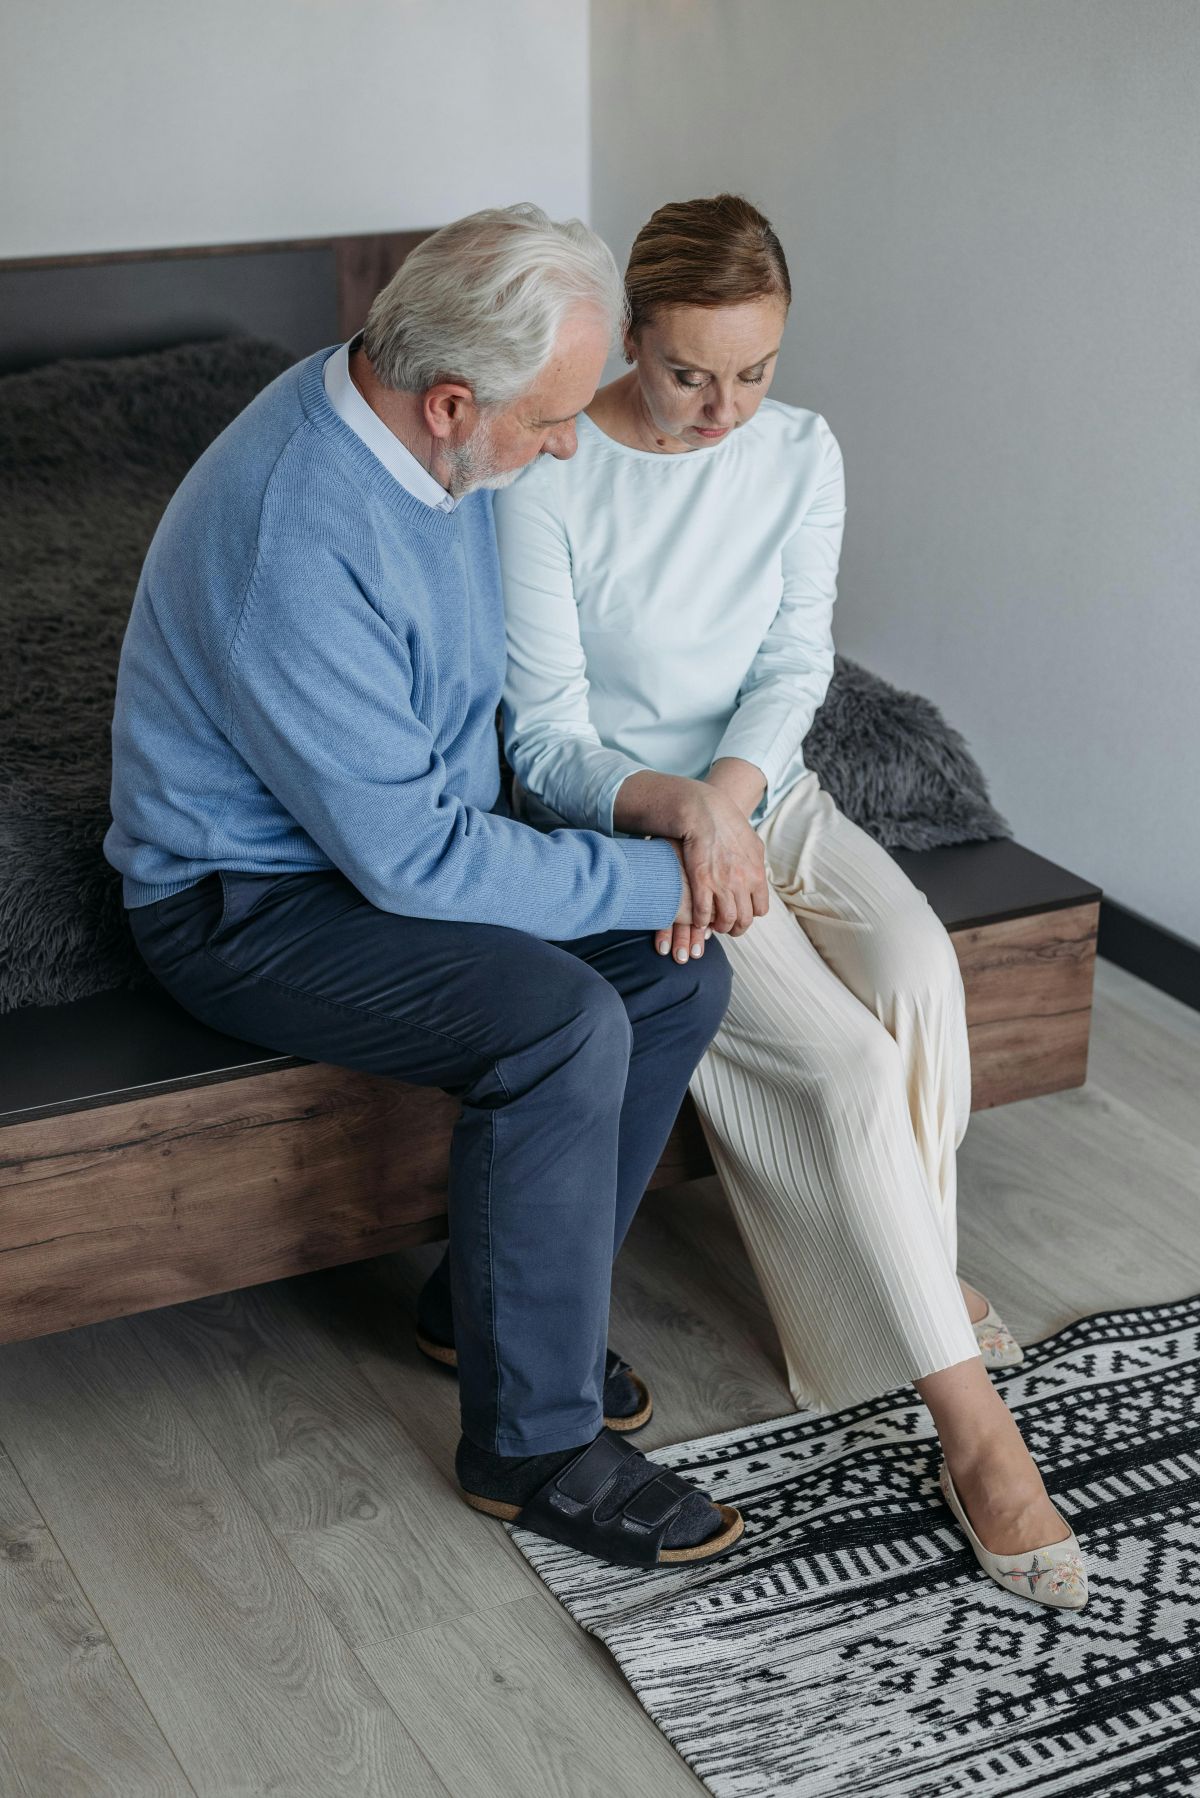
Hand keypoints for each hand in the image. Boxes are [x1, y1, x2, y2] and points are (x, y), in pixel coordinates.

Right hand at [655, 787, 769, 960]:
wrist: (706, 812)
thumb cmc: (728, 825)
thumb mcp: (752, 844)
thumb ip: (756, 864)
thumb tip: (758, 876)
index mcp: (757, 875)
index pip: (760, 909)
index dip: (750, 915)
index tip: (742, 914)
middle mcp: (743, 883)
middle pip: (744, 919)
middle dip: (736, 928)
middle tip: (727, 928)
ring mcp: (722, 884)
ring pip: (725, 920)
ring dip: (719, 927)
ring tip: (713, 926)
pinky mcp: (701, 882)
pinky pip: (703, 912)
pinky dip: (701, 921)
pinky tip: (697, 919)